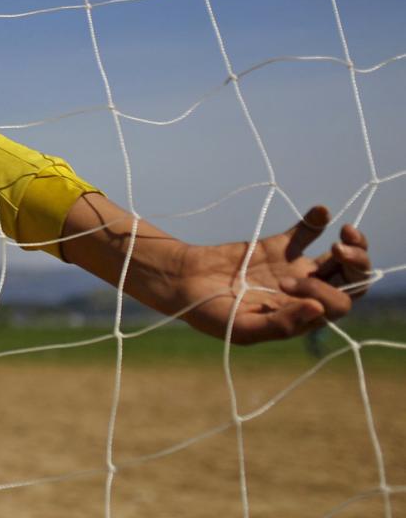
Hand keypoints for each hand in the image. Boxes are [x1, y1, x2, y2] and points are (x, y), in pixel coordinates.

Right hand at [173, 207, 371, 344]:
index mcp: (301, 317)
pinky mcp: (278, 247)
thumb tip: (319, 309)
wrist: (182, 282)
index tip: (287, 283)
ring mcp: (294, 269)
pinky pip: (307, 232)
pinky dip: (318, 220)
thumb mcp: (243, 328)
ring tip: (346, 231)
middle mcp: (305, 294)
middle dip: (357, 265)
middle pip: (351, 281)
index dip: (324, 292)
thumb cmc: (209, 313)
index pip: (336, 304)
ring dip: (352, 245)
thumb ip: (281, 324)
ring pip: (339, 258)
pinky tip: (320, 210)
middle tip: (339, 250)